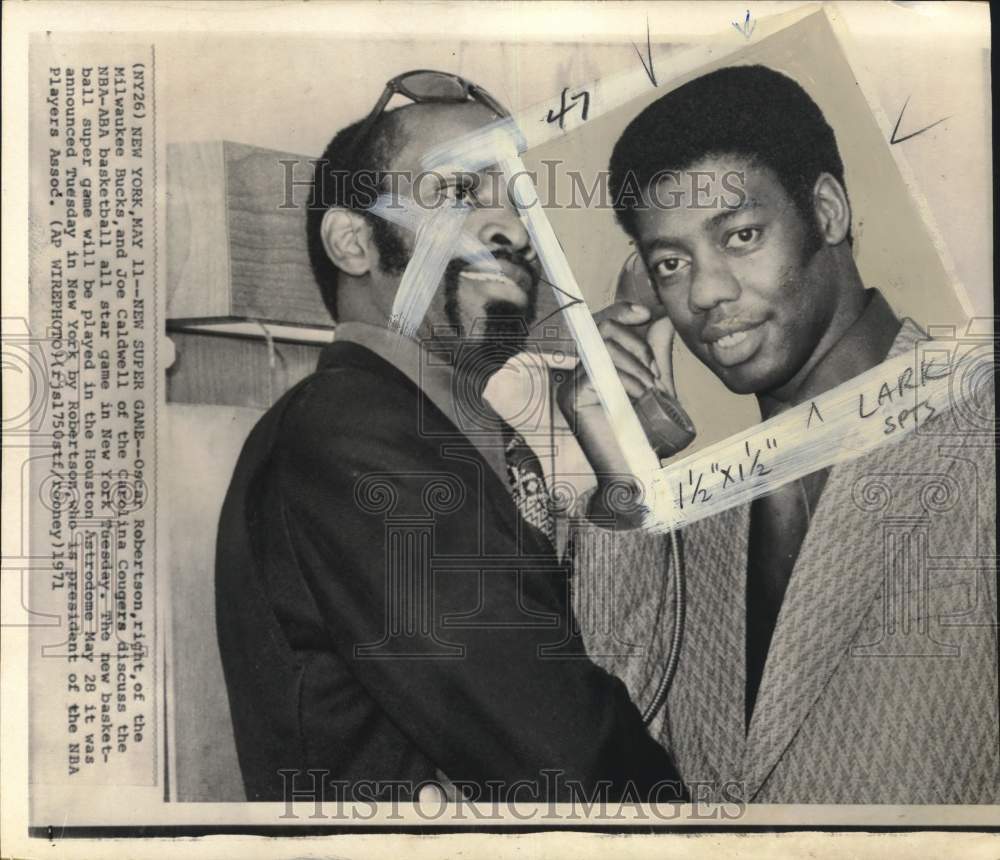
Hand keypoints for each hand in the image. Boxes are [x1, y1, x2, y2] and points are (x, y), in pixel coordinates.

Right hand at [557, 302, 676, 522]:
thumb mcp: (656, 386)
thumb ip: (655, 355)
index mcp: (594, 368)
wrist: (634, 475)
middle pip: (603, 328)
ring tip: (651, 390)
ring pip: (605, 346)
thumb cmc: (645, 437)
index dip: (620, 311)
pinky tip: (641, 396)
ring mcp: (571, 386)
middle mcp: (577, 374)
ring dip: (637, 364)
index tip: (647, 312)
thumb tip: (661, 320)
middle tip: (655, 374)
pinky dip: (628, 379)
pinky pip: (603, 370)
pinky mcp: (572, 398)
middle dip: (638, 345)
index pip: (600, 326)